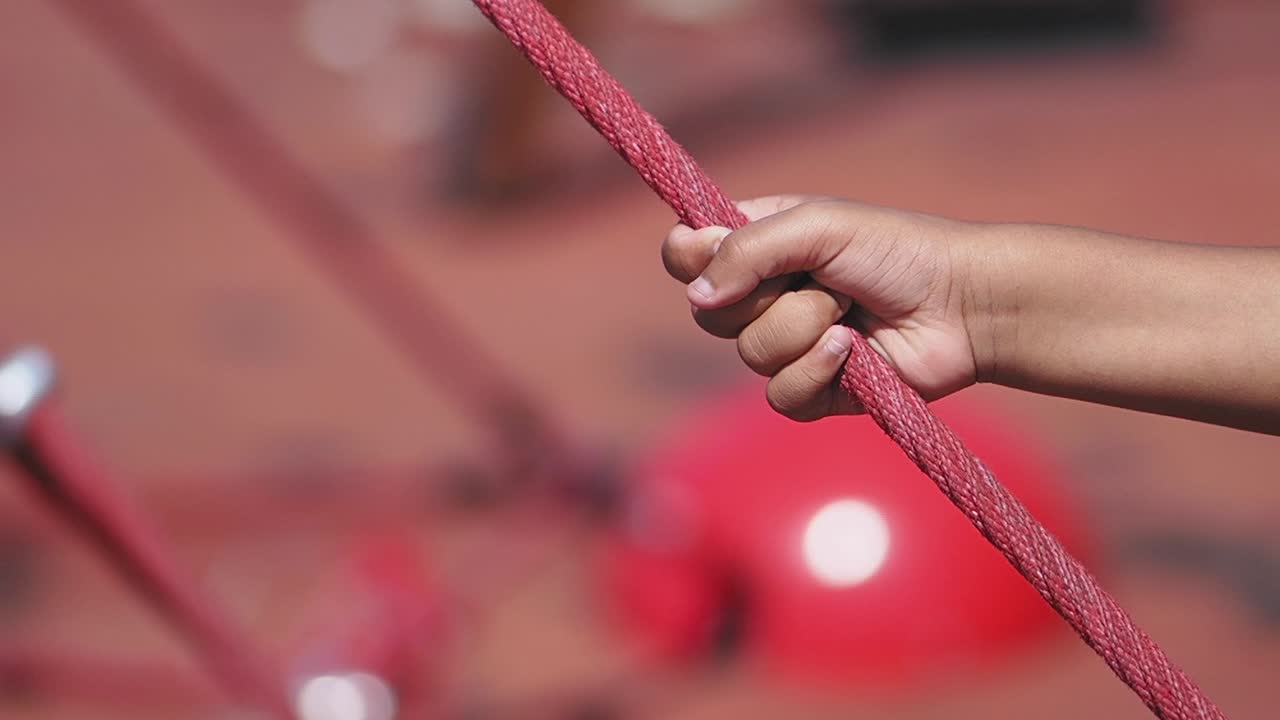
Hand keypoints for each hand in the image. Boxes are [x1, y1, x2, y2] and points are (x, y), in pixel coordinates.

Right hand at [661, 195, 984, 420]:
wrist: (962, 305)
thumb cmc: (896, 250)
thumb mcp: (818, 226)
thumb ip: (748, 251)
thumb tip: (696, 295)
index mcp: (757, 243)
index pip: (685, 253)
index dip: (690, 257)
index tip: (710, 249)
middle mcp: (764, 294)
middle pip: (709, 312)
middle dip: (765, 297)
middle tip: (819, 279)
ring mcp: (787, 344)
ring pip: (750, 355)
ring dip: (804, 329)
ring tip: (848, 313)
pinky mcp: (813, 389)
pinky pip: (781, 396)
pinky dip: (816, 371)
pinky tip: (853, 352)